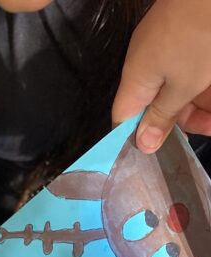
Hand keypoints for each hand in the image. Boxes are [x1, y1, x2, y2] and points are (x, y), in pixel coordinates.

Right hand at [112, 0, 210, 151]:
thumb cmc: (199, 33)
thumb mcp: (184, 86)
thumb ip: (163, 117)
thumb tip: (143, 144)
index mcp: (135, 79)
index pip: (124, 120)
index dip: (138, 138)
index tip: (158, 152)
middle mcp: (145, 64)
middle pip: (156, 104)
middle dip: (183, 120)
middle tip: (208, 127)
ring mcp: (165, 48)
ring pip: (177, 86)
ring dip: (199, 103)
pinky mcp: (183, 36)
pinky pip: (188, 69)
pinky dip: (202, 84)